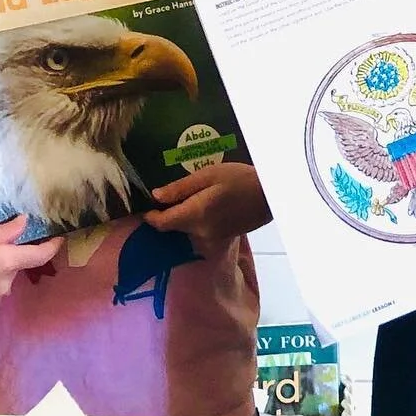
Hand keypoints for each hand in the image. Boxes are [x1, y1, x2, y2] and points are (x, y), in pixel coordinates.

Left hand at [144, 163, 270, 245]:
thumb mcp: (209, 175)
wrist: (269, 196)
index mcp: (195, 215)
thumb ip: (181, 188)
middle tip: (163, 198)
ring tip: (183, 200)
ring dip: (180, 219)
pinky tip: (201, 207)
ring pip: (185, 231)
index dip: (150, 216)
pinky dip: (194, 223)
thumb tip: (155, 196)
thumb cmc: (239, 179)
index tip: (146, 206)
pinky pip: (198, 233)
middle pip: (173, 228)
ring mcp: (210, 239)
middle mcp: (200, 233)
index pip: (162, 223)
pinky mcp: (219, 240)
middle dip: (165, 216)